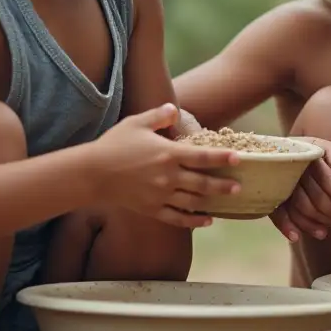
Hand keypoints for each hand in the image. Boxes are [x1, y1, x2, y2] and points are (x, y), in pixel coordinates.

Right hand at [91, 103, 242, 226]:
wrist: (91, 173)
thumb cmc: (114, 145)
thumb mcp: (137, 123)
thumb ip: (159, 115)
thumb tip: (175, 110)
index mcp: (168, 154)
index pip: (202, 157)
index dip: (222, 158)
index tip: (238, 158)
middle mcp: (168, 177)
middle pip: (203, 183)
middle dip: (223, 185)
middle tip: (239, 186)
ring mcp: (160, 195)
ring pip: (193, 202)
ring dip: (213, 202)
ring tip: (228, 199)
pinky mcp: (152, 209)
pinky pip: (177, 218)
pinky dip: (194, 221)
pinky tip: (207, 220)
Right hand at [270, 138, 330, 244]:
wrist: (284, 150)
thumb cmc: (314, 153)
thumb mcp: (327, 149)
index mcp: (310, 157)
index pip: (328, 179)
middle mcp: (294, 169)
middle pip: (315, 196)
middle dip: (330, 212)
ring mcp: (280, 182)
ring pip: (298, 207)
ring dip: (312, 222)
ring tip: (324, 233)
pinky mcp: (270, 194)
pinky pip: (276, 212)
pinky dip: (285, 225)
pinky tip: (296, 238)